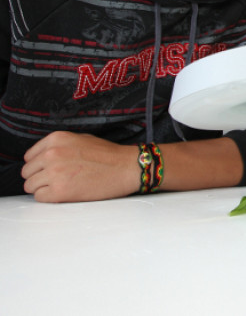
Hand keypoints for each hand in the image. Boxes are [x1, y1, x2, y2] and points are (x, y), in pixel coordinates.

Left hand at [21, 131, 137, 202]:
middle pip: (27, 172)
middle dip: (39, 177)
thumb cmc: (108, 155)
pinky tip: (65, 193)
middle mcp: (51, 154)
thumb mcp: (80, 139)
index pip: (29, 157)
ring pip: (30, 186)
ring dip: (43, 188)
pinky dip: (49, 198)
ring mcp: (54, 173)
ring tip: (62, 187)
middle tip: (57, 180)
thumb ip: (58, 146)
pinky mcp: (59, 191)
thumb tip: (40, 159)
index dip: (39, 165)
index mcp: (56, 139)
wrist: (127, 168)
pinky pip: (39, 197)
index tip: (50, 170)